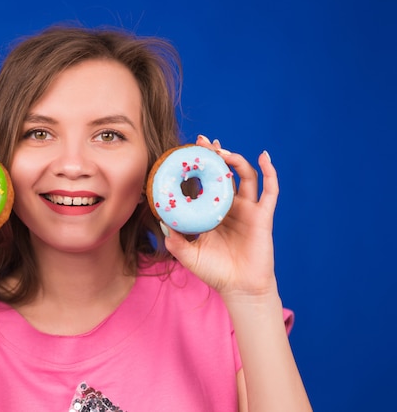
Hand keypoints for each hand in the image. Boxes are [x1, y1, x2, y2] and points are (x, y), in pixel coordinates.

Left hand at [161, 136, 279, 300]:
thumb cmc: (215, 272)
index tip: (186, 151)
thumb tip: (161, 221)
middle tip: (203, 142)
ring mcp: (248, 210)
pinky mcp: (262, 216)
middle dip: (215, 155)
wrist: (240, 289)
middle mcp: (230, 207)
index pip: (204, 183)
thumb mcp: (188, 255)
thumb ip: (175, 240)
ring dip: (235, 160)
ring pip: (245, 176)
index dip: (198, 167)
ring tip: (222, 151)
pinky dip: (269, 172)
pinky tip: (263, 156)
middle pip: (224, 173)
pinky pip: (270, 190)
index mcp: (212, 213)